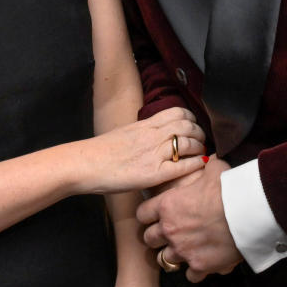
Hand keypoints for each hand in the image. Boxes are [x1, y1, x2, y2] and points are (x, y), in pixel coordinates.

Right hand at [76, 107, 205, 192]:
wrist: (84, 163)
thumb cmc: (100, 151)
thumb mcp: (125, 133)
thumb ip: (142, 131)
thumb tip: (153, 132)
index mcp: (144, 124)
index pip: (178, 112)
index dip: (191, 118)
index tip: (193, 126)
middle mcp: (151, 135)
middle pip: (187, 125)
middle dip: (199, 132)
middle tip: (201, 140)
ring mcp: (153, 154)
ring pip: (187, 143)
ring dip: (199, 147)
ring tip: (201, 153)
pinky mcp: (152, 174)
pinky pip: (181, 166)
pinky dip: (195, 164)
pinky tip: (200, 166)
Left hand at [137, 156, 242, 281]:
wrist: (246, 213)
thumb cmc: (227, 189)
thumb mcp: (214, 168)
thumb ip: (206, 165)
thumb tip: (208, 159)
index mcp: (167, 205)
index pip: (142, 214)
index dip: (148, 214)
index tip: (155, 215)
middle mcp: (170, 229)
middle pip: (149, 238)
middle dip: (157, 237)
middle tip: (167, 234)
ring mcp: (183, 250)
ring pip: (164, 259)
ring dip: (173, 255)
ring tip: (183, 250)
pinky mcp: (199, 266)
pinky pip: (189, 275)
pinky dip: (194, 271)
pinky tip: (201, 263)